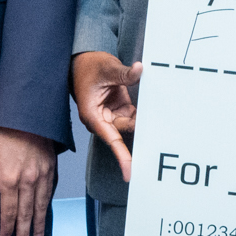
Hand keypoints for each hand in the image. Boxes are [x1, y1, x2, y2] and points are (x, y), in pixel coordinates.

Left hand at [0, 127, 60, 235]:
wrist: (29, 113)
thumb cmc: (3, 130)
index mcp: (9, 178)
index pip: (8, 210)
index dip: (6, 227)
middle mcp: (28, 180)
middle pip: (26, 213)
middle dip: (23, 233)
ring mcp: (42, 175)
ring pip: (40, 206)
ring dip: (37, 224)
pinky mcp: (51, 168)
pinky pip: (49, 193)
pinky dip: (47, 207)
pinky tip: (44, 214)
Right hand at [71, 49, 137, 176]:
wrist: (83, 62)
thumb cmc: (89, 67)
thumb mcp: (107, 68)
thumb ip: (123, 73)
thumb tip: (139, 70)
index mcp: (92, 115)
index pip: (110, 140)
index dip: (122, 157)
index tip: (129, 173)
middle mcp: (100, 120)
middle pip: (124, 132)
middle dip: (137, 126)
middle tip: (152, 124)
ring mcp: (110, 116)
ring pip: (131, 124)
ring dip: (140, 116)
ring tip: (145, 102)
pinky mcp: (118, 110)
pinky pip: (133, 117)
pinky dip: (141, 112)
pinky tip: (149, 106)